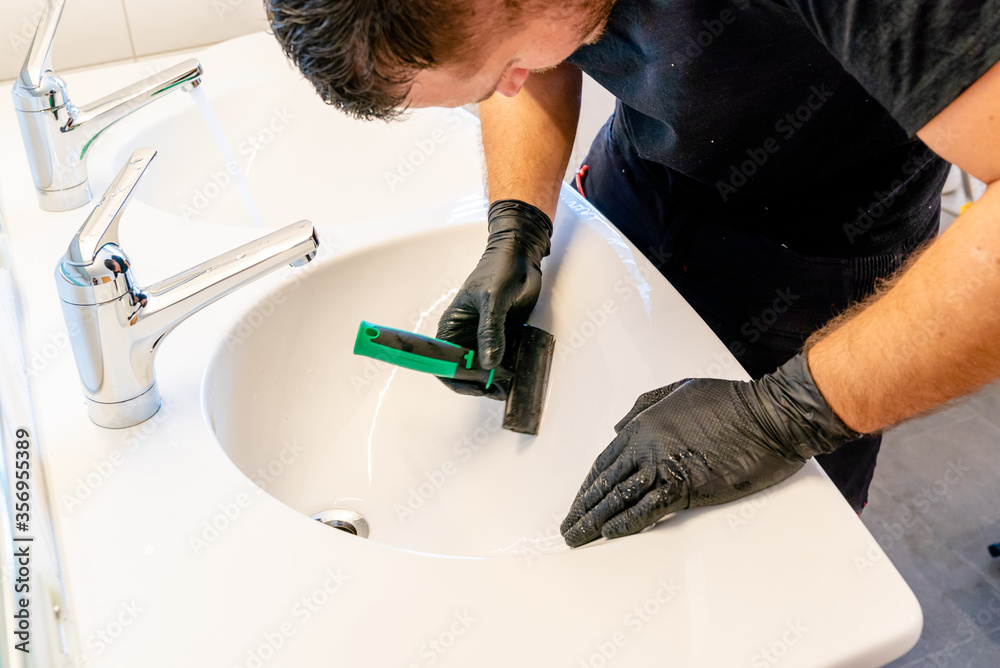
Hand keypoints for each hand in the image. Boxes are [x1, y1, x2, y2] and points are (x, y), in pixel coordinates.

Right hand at [436, 199, 551, 398]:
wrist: (523, 256)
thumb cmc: (500, 268)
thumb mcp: (492, 300)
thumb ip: (490, 331)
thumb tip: (487, 363)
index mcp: (452, 326)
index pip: (442, 361)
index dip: (455, 378)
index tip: (475, 387)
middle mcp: (465, 335)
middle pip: (464, 370)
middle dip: (478, 383)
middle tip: (498, 389)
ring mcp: (484, 338)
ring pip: (483, 368)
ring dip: (495, 379)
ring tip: (510, 385)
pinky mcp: (502, 337)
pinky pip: (502, 359)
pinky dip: (508, 368)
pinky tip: (518, 373)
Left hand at [560, 354, 864, 546]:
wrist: (767, 416)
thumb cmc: (730, 400)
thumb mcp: (678, 389)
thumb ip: (643, 405)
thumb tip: (617, 427)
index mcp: (643, 423)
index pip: (605, 461)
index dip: (589, 485)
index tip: (579, 501)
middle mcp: (646, 446)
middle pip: (606, 483)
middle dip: (583, 508)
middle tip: (569, 527)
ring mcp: (664, 467)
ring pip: (619, 499)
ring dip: (595, 522)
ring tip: (578, 537)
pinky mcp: (686, 487)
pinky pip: (647, 510)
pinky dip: (626, 523)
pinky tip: (610, 534)